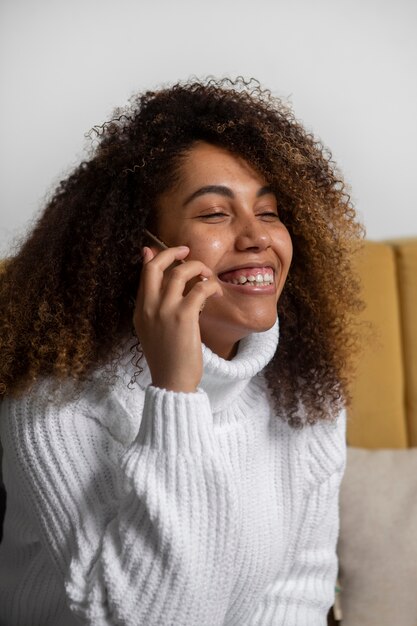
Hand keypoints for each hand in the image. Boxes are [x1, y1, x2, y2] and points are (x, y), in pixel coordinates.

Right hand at [134, 246, 222, 392]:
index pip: (145, 273)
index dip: (157, 257)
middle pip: (156, 266)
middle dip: (172, 252)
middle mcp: (149, 307)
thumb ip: (154, 308)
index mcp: (140, 311)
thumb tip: (161, 294)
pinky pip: (199, 289)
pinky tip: (216, 293)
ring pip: (180, 272)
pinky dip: (210, 285)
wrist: (172, 382)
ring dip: (197, 267)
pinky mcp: (184, 317)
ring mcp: (165, 311)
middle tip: (187, 251)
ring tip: (207, 275)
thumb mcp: (151, 331)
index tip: (169, 252)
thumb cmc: (167, 358)